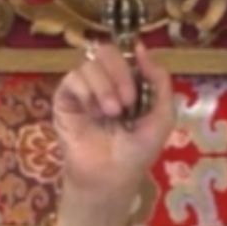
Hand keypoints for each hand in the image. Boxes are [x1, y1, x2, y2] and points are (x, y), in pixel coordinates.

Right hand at [51, 40, 175, 225]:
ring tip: (113, 113)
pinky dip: (87, 92)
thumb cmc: (137, 152)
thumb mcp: (162, 117)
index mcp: (127, 83)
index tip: (140, 84)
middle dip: (120, 73)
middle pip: (106, 51)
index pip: (127, 54)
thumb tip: (143, 48)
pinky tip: (94, 113)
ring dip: (106, 87)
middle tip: (129, 101)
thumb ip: (160, 82)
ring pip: (90, 64)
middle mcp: (104, 82)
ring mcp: (83, 89)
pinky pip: (73, 78)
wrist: (112, 177)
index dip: (134, 61)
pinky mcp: (64, 99)